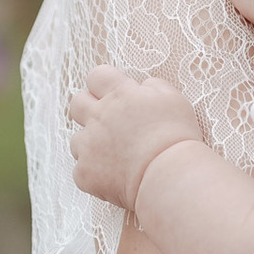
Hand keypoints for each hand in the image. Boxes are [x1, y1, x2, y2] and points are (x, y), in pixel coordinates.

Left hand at [68, 65, 201, 211]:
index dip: (102, 84)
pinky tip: (115, 178)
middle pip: (77, 103)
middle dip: (87, 109)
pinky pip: (81, 170)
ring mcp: (89, 145)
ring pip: (77, 140)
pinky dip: (95, 174)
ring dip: (91, 145)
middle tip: (107, 122)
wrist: (169, 174)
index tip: (113, 94)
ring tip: (115, 156)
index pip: (97, 76)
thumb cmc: (176, 136)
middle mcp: (99, 116)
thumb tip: (143, 86)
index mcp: (120, 94)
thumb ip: (154, 86)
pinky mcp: (84, 172)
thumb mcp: (173, 100)